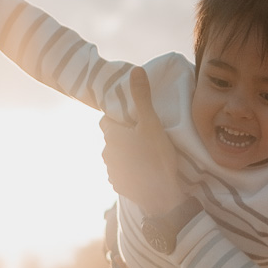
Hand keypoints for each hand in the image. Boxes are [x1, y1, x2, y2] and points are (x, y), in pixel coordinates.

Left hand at [100, 67, 184, 214]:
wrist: (161, 197)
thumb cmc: (157, 157)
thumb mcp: (152, 124)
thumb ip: (142, 97)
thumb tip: (136, 70)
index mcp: (111, 136)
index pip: (107, 120)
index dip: (121, 119)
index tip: (136, 122)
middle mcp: (106, 153)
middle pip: (112, 138)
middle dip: (124, 136)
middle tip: (145, 138)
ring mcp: (111, 171)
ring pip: (116, 155)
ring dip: (127, 154)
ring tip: (147, 155)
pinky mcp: (117, 185)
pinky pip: (121, 172)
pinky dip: (130, 170)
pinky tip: (144, 171)